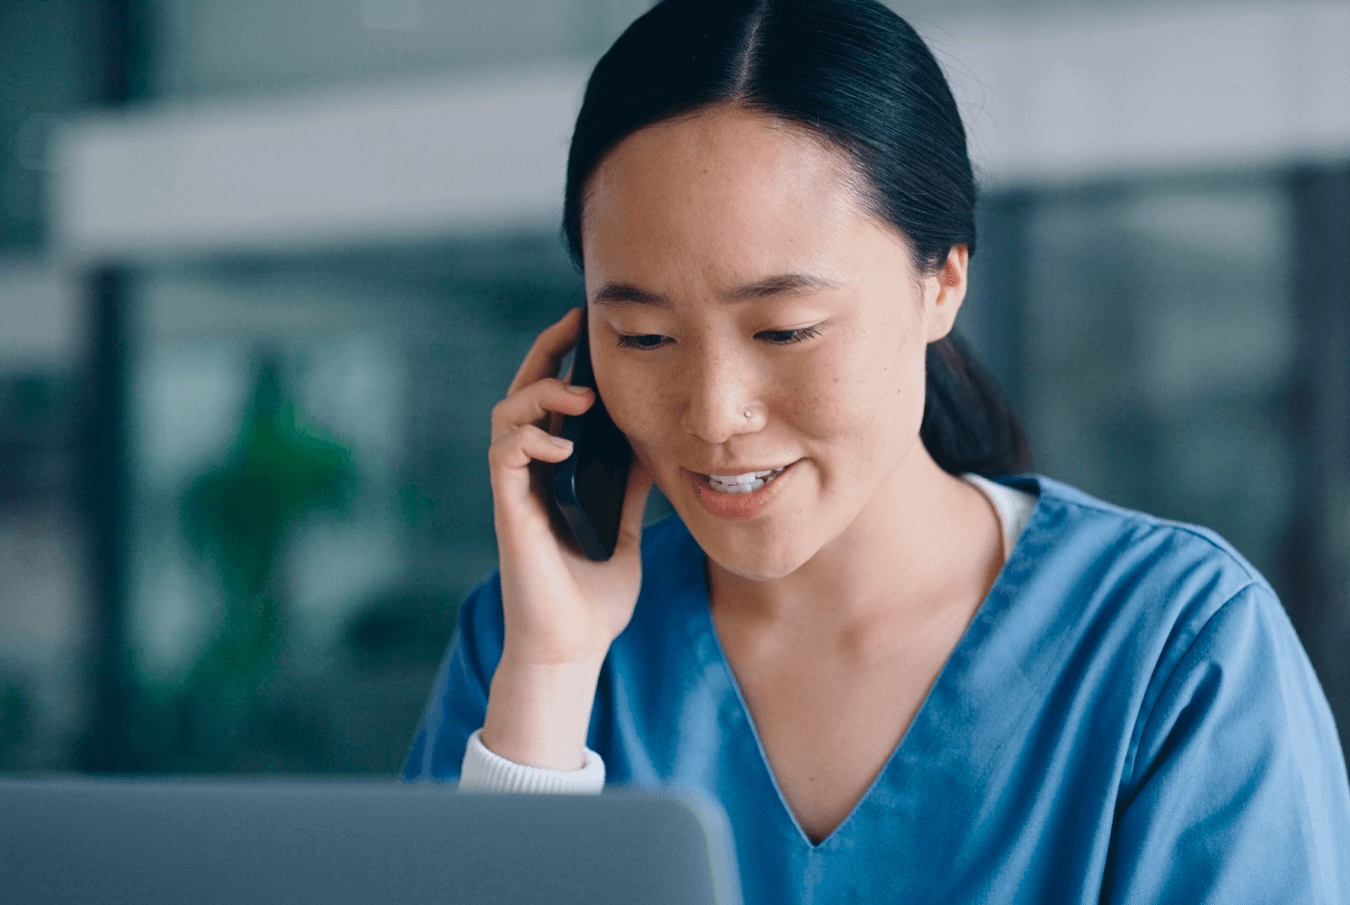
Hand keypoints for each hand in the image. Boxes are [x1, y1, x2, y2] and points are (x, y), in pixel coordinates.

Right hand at [482, 307, 651, 768]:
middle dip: (544, 354)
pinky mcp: (511, 512)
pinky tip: (562, 442)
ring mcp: (517, 492)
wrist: (573, 647)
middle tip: (572, 324)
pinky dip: (530, 438)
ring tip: (577, 396)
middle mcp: (530, 476)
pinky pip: (506, 457)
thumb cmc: (594, 596)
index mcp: (554, 474)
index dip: (562, 362)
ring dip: (538, 394)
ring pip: (506, 417)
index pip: (550, 404)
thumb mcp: (624, 527)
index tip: (588, 329)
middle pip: (522, 395)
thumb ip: (629, 485)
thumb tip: (653, 444)